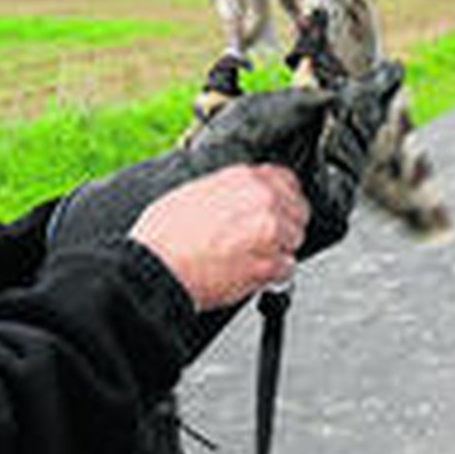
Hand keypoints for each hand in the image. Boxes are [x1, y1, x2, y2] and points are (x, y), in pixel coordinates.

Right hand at [130, 165, 308, 310]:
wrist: (156, 267)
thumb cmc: (165, 235)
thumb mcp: (194, 191)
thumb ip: (229, 190)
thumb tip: (242, 197)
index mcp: (243, 177)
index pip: (287, 181)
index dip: (283, 199)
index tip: (278, 211)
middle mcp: (261, 199)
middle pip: (298, 212)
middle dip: (284, 227)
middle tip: (262, 240)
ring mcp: (269, 231)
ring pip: (294, 241)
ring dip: (277, 251)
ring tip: (248, 257)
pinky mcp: (268, 264)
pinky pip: (287, 269)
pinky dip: (271, 276)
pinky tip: (247, 273)